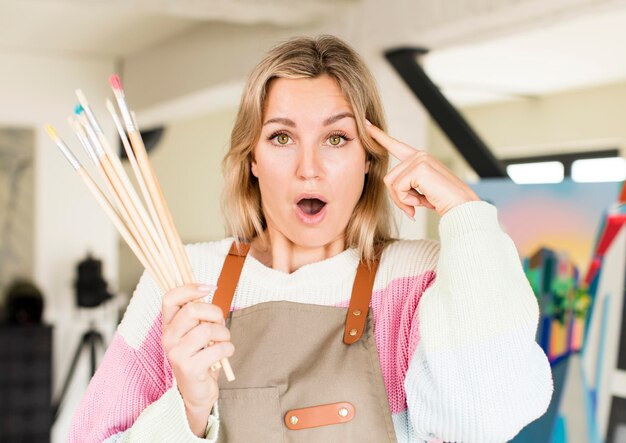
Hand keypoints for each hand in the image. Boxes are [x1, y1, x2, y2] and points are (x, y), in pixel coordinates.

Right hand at [161, 284, 233, 435]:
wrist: (196, 392)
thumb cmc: (200, 356)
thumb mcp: (197, 331)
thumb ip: (200, 313)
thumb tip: (209, 288)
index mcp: (168, 325)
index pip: (170, 297)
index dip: (190, 288)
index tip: (210, 287)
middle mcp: (168, 338)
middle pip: (192, 310)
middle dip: (215, 313)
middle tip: (220, 324)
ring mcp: (176, 354)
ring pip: (207, 329)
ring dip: (224, 334)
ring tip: (223, 342)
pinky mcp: (188, 368)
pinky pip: (217, 349)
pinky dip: (228, 349)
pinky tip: (225, 354)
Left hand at [365, 120, 479, 218]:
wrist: (462, 207)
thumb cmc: (443, 201)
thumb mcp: (420, 191)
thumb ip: (406, 186)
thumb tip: (394, 192)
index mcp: (419, 158)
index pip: (395, 145)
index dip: (379, 136)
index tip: (366, 125)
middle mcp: (418, 155)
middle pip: (388, 178)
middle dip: (398, 197)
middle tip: (413, 206)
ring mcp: (419, 160)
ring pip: (391, 184)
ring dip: (403, 200)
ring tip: (420, 202)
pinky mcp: (419, 169)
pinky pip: (398, 189)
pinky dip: (407, 200)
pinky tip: (423, 201)